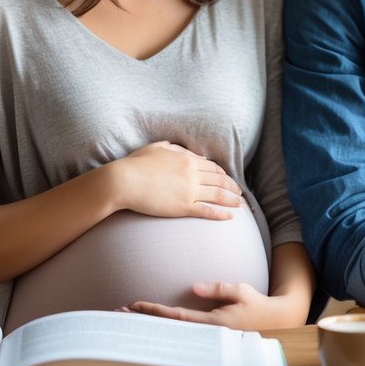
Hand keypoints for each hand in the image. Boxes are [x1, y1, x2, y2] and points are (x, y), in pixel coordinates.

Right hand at [110, 141, 243, 219]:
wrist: (124, 181)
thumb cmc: (135, 164)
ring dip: (232, 200)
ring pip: (217, 195)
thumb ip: (173, 148)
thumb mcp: (156, 148)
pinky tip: (229, 217)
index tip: (228, 179)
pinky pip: (207, 210)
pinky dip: (220, 214)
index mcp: (187, 159)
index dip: (223, 174)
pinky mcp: (183, 207)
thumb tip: (185, 151)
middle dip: (232, 187)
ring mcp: (189, 191)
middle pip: (219, 180)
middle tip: (240, 193)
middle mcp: (192, 174)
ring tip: (240, 205)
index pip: (212, 167)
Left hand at [126, 281, 304, 330]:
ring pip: (171, 331)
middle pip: (167, 327)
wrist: (273, 322)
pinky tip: (150, 322)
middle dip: (143, 320)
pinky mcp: (207, 334)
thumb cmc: (257, 305)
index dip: (154, 310)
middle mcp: (205, 332)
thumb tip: (194, 287)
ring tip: (127, 317)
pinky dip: (162, 326)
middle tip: (118, 314)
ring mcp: (205, 335)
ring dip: (149, 324)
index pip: (176, 316)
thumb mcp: (241, 291)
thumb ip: (219, 288)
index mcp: (212, 322)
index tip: (135, 304)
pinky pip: (179, 331)